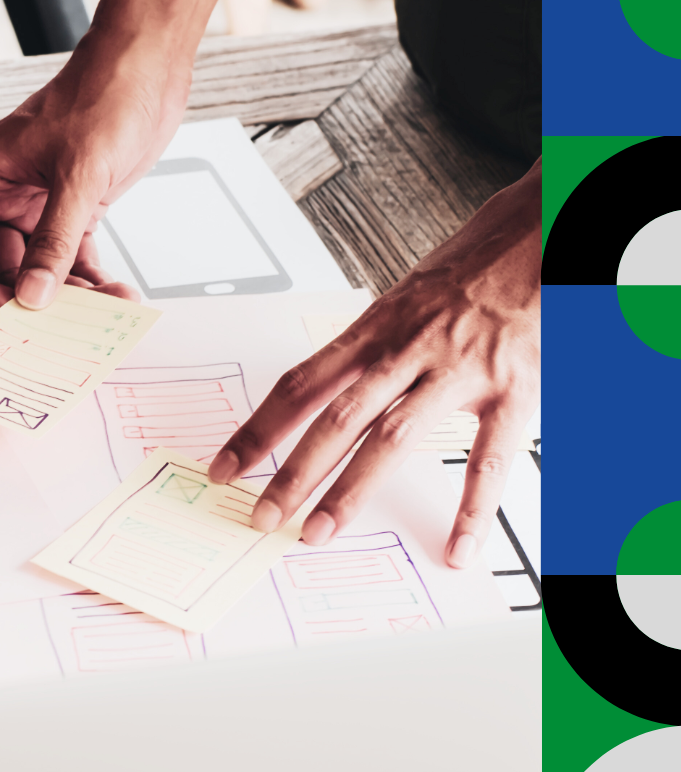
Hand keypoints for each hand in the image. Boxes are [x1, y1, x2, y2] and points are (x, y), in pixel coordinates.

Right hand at [0, 29, 183, 311]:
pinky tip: (114, 294)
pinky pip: (72, 258)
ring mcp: (39, 205)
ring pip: (40, 269)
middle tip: (62, 326)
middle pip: (1, 270)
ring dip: (69, 295)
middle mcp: (4, 197)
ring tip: (102, 311)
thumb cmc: (102, 95)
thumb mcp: (77, 174)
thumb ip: (53, 242)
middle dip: (31, 298)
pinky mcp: (75, 208)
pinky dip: (91, 279)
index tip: (11, 317)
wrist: (148, 67)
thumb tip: (33, 296)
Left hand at [208, 161, 541, 567]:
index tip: (224, 465)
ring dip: (350, 491)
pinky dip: (472, 508)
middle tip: (261, 517)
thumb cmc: (478, 261)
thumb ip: (374, 345)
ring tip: (318, 533)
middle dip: (291, 473)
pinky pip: (487, 459)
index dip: (257, 429)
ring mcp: (458, 370)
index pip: (299, 385)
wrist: (547, 225)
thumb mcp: (408, 296)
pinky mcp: (512, 388)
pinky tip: (457, 546)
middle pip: (334, 419)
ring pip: (391, 439)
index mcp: (375, 327)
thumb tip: (332, 387)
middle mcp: (407, 349)